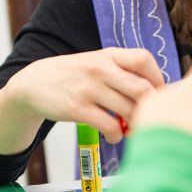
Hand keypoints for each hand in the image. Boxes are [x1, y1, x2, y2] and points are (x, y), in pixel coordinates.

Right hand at [7, 47, 163, 142]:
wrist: (33, 84)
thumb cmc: (74, 76)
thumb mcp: (97, 62)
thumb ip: (123, 71)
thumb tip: (157, 91)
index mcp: (109, 55)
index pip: (144, 60)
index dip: (158, 79)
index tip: (158, 96)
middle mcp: (100, 69)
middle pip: (142, 90)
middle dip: (152, 110)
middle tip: (150, 120)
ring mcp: (89, 88)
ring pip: (129, 111)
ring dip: (136, 126)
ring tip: (131, 130)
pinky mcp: (77, 108)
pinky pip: (109, 126)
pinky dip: (117, 136)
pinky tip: (114, 136)